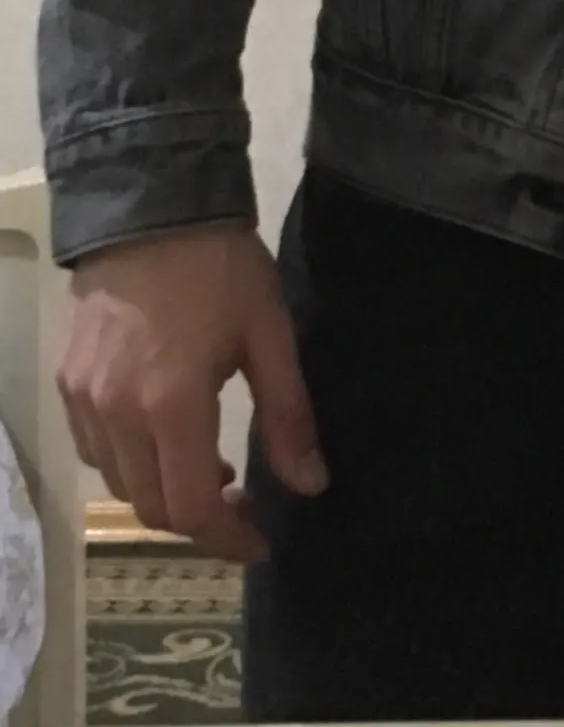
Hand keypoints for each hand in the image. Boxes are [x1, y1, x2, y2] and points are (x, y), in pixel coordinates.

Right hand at [58, 223, 326, 562]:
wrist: (153, 206)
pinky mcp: (66, 381)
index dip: (227, 537)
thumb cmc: (221, 268)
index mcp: (171, 406)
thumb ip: (288, 415)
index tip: (260, 542)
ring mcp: (83, 399)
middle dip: (198, 517)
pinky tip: (163, 433)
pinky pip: (92, 449)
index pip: (191, 507)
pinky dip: (129, 461)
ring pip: (118, 482)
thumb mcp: (270, 335)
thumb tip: (311, 484)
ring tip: (207, 461)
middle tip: (240, 499)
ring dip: (162, 489)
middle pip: (150, 505)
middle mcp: (116, 415)